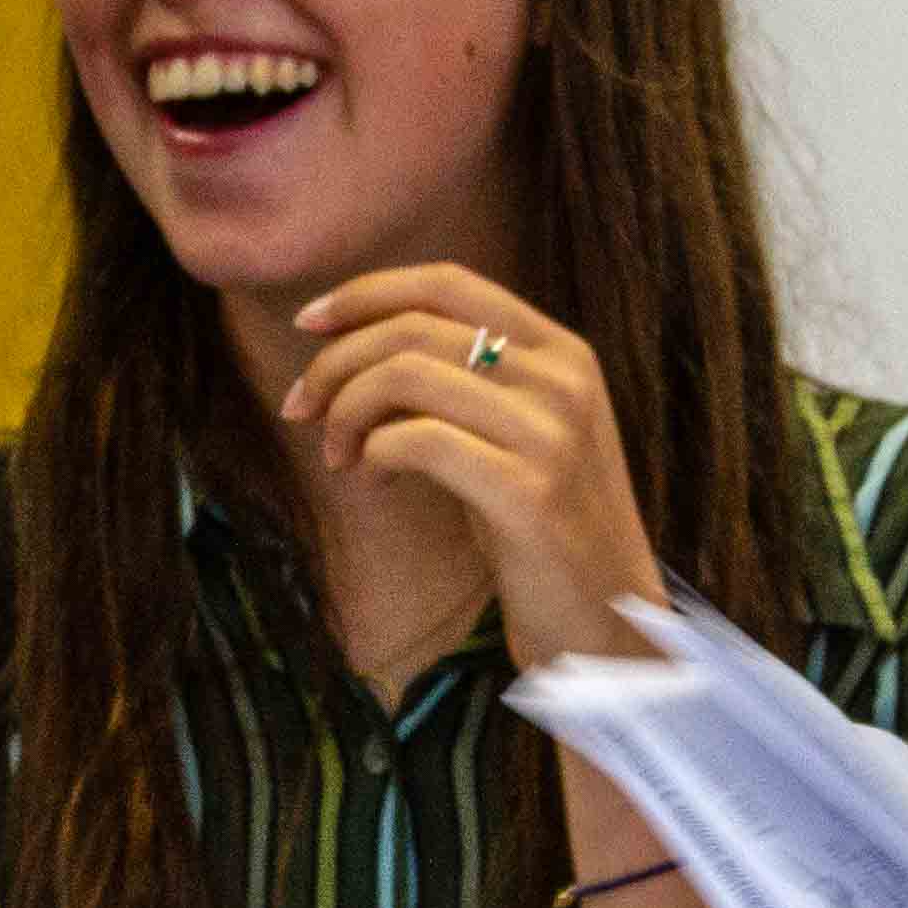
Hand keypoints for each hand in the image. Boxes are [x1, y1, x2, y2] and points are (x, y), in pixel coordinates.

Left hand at [280, 267, 663, 670]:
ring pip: (407, 374)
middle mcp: (564, 379)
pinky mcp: (530, 491)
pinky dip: (374, 454)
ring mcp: (552, 433)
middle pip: (414, 328)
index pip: (447, 284)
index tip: (308, 322)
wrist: (605, 624)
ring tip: (337, 454)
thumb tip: (353, 348)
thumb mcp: (513, 435)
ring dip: (347, 410)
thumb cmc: (540, 529)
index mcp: (562, 351)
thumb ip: (461, 382)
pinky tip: (374, 482)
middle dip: (336, 362)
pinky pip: (418, 441)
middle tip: (301, 408)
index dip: (367, 293)